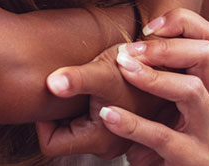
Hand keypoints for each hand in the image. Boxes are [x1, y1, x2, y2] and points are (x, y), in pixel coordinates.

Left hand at [36, 42, 159, 158]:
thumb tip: (51, 84)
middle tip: (65, 87)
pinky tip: (91, 87)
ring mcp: (112, 136)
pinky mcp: (117, 125)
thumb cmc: (137, 67)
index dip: (44, 120)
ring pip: (75, 128)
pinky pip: (88, 121)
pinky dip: (85, 105)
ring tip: (80, 86)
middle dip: (59, 114)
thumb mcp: (104, 71)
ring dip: (72, 109)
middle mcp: (107, 145)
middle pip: (62, 138)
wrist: (164, 63)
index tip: (54, 93)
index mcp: (99, 141)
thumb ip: (76, 79)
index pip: (51, 144)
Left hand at [102, 9, 208, 165]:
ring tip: (122, 68)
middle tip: (128, 51)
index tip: (146, 26)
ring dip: (153, 77)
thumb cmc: (153, 133)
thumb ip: (152, 68)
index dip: (182, 22)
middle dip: (166, 47)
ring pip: (193, 92)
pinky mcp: (192, 159)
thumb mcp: (157, 96)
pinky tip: (107, 114)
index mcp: (207, 83)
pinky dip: (133, 123)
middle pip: (206, 56)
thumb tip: (121, 39)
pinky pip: (164, 137)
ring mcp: (207, 132)